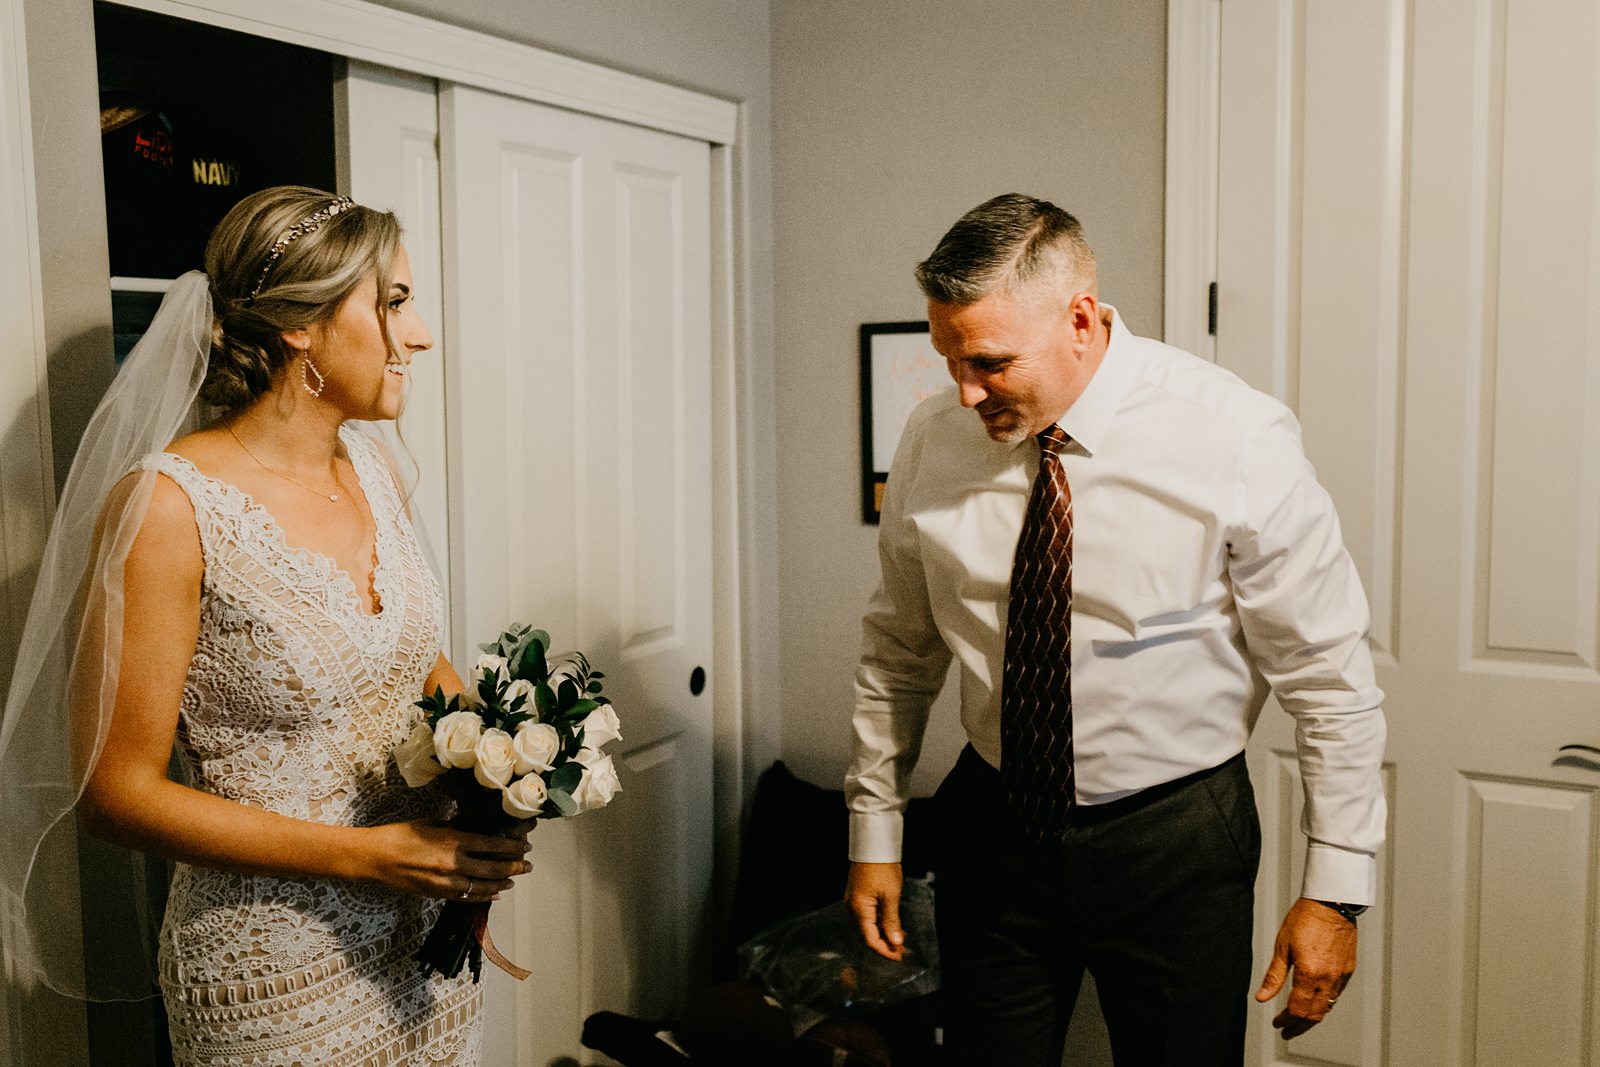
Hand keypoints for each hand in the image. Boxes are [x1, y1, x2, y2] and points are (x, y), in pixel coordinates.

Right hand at [361, 819, 535, 900]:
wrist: (374, 858)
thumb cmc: (401, 835)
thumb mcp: (433, 823)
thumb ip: (457, 827)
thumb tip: (478, 825)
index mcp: (454, 840)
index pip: (493, 844)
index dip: (513, 847)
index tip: (526, 846)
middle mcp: (454, 863)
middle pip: (494, 867)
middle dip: (515, 867)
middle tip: (529, 865)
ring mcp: (446, 882)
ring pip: (484, 886)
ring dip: (502, 883)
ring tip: (514, 880)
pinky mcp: (438, 894)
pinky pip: (467, 897)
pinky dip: (484, 896)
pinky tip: (495, 894)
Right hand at [845, 861, 905, 960]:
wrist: (873, 845)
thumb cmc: (882, 867)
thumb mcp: (891, 896)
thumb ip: (891, 921)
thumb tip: (895, 942)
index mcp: (858, 909)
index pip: (869, 940)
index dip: (884, 951)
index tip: (899, 955)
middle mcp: (851, 908)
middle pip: (865, 936)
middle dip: (883, 945)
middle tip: (901, 950)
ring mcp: (852, 903)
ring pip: (866, 928)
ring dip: (882, 936)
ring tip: (900, 939)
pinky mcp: (856, 897)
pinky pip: (866, 918)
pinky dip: (878, 925)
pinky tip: (891, 926)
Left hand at [1255, 897, 1357, 1038]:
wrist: (1331, 903)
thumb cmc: (1304, 919)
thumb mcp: (1282, 946)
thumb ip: (1274, 976)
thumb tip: (1262, 997)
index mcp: (1309, 973)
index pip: (1297, 1009)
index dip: (1286, 1021)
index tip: (1278, 1024)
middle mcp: (1328, 978)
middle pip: (1314, 1015)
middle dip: (1299, 1026)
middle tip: (1287, 1029)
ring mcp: (1341, 975)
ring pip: (1327, 1007)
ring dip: (1313, 1017)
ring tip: (1298, 1019)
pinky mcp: (1349, 970)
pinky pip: (1337, 994)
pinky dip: (1325, 1003)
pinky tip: (1315, 1000)